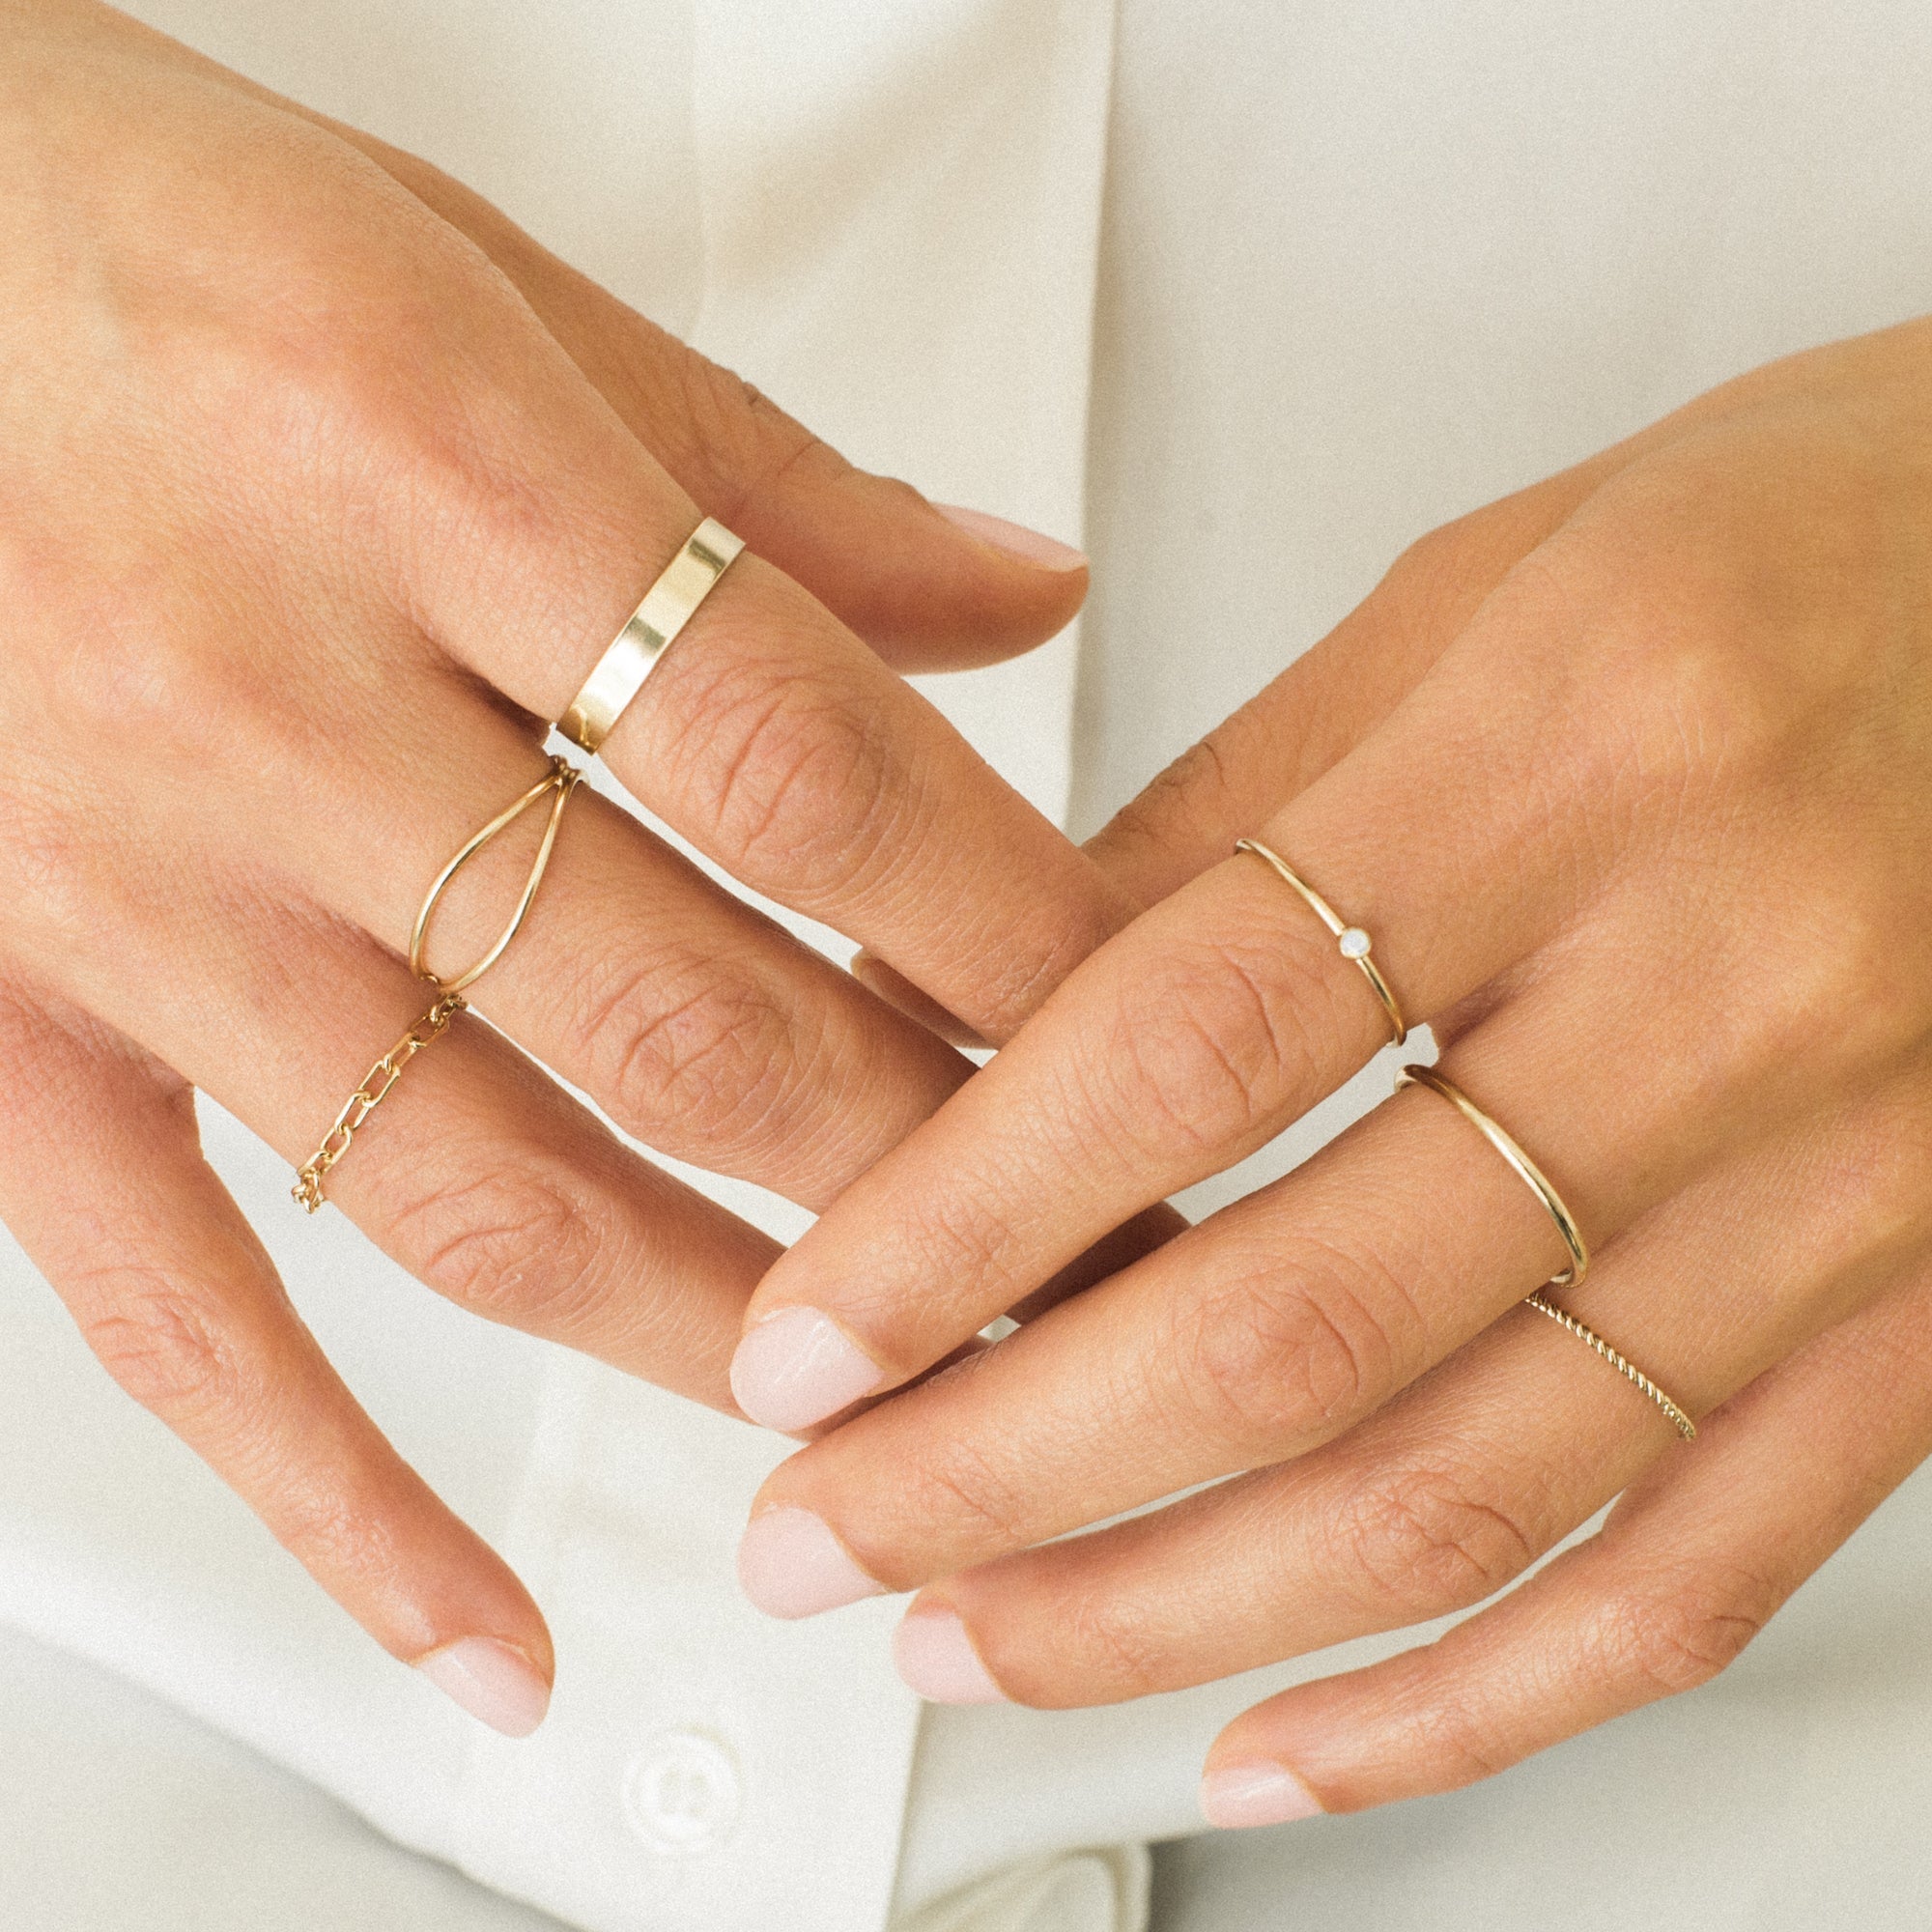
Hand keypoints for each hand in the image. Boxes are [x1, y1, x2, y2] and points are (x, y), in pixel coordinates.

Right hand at [0, 0, 1136, 1726]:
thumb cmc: (112, 233)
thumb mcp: (474, 279)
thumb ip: (772, 478)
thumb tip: (1026, 598)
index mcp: (421, 458)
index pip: (805, 761)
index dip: (1004, 926)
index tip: (1132, 1030)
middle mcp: (261, 689)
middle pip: (684, 1012)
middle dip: (923, 1169)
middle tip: (1082, 1253)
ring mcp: (117, 886)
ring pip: (484, 1193)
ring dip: (727, 1328)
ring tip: (894, 1412)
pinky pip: (176, 1318)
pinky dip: (347, 1503)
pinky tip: (492, 1629)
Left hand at [729, 318, 1931, 1817]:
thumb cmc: (1832, 539)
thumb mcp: (1491, 589)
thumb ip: (1236, 815)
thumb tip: (986, 997)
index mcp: (1583, 752)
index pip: (1189, 1042)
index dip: (957, 1223)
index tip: (805, 1343)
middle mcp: (1736, 988)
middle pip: (1297, 1319)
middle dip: (1005, 1470)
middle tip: (825, 1532)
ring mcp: (1856, 1185)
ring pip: (1460, 1495)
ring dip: (1172, 1610)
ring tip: (977, 1641)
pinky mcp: (1931, 1315)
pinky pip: (1692, 1578)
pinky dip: (1465, 1703)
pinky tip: (1287, 1740)